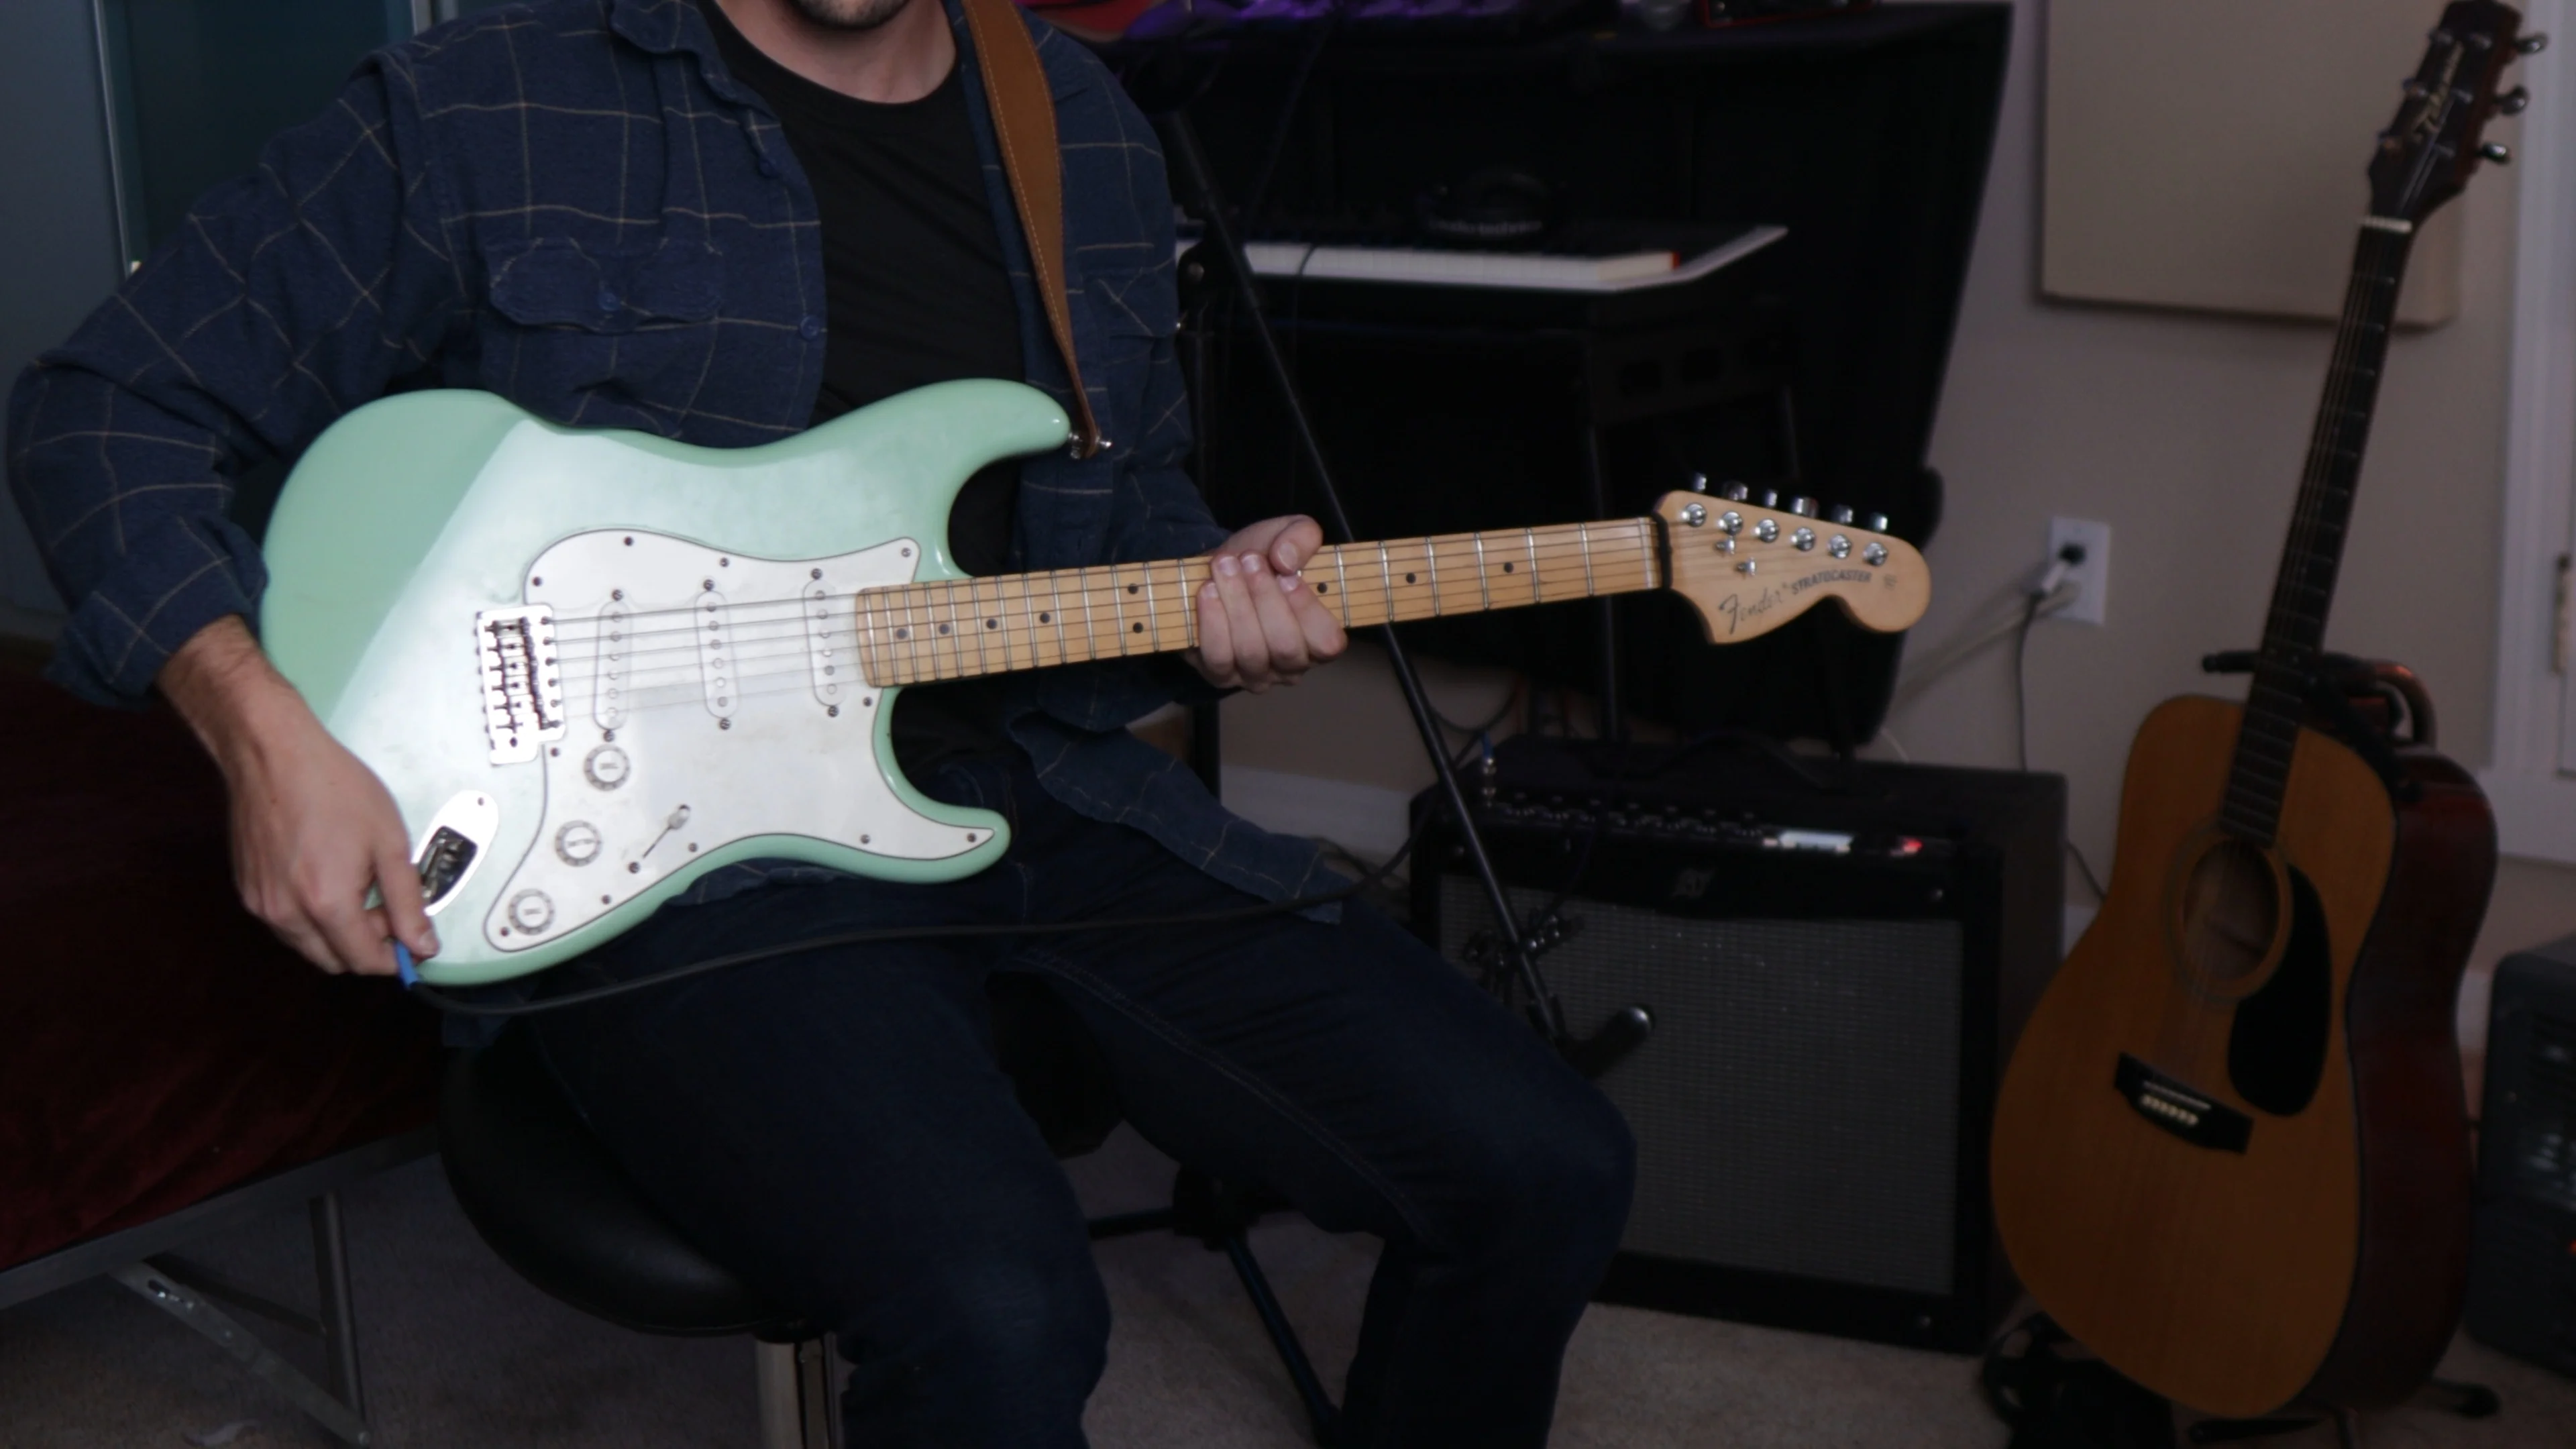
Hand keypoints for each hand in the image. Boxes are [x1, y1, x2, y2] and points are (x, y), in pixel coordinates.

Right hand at [159, 617, 435, 975]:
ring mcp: (261, 904)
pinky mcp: (247, 891)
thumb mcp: (390, 843)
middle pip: (335, 962)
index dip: (398, 957)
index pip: (366, 962)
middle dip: (368, 947)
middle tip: (389, 909)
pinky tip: (327, 880)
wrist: (272, 753)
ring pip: (308, 947)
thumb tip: (422, 945)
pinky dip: (312, 919)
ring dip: (339, 935)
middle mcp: (286, 914)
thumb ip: (409, 901)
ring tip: (358, 888)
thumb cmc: (333, 787)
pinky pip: (286, 925)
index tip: (415, 939)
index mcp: (326, 904)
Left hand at [1184, 515, 1347, 691]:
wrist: (1220, 569)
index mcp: (1320, 638)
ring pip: (1250, 651)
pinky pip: (1218, 658)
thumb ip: (1301, 537)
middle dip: (1264, 599)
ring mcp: (1256, 675)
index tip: (1286, 575)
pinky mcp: (1221, 675)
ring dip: (1236, 604)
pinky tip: (1207, 591)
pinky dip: (1212, 622)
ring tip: (1224, 566)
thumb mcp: (1288, 534)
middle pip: (1285, 647)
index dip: (1307, 610)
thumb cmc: (1264, 558)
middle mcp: (1292, 665)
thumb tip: (1286, 560)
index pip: (1327, 642)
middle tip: (1249, 560)